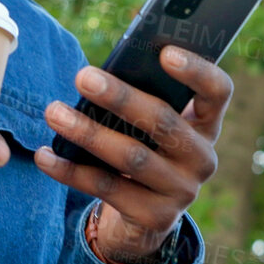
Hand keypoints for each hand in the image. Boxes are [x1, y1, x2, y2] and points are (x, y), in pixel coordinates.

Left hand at [34, 46, 232, 263]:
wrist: (145, 217)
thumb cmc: (144, 149)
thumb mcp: (152, 123)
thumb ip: (145, 89)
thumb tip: (118, 45)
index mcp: (206, 124)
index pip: (218, 91)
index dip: (197, 71)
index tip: (165, 52)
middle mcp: (202, 157)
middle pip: (164, 121)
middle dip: (120, 97)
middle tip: (83, 76)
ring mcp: (182, 191)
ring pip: (131, 157)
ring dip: (88, 132)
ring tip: (54, 112)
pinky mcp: (155, 217)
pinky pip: (108, 189)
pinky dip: (72, 171)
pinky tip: (46, 155)